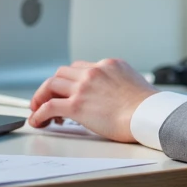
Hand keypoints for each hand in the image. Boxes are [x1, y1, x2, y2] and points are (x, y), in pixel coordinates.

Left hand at [29, 58, 153, 140]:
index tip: (67, 91)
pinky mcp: (77, 105)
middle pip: (62, 73)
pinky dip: (39, 113)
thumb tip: (112, 96)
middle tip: (48, 99)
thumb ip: (117, 84)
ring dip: (42, 97)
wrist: (149, 115)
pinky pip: (49, 106)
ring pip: (51, 84)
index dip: (70, 81)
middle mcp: (94, 72)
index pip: (81, 67)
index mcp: (109, 65)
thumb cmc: (147, 107)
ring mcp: (84, 87)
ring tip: (39, 110)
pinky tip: (37, 121)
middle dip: (53, 86)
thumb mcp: (132, 83)